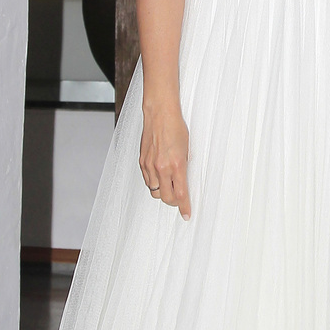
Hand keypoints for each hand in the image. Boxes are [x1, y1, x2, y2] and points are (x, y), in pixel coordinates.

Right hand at [140, 101, 190, 218]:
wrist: (159, 114)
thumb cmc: (176, 128)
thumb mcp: (187, 150)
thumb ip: (183, 168)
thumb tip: (183, 181)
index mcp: (176, 165)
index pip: (180, 194)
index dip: (184, 207)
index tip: (187, 214)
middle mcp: (161, 168)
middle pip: (165, 198)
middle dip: (173, 202)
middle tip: (179, 200)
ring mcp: (149, 165)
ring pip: (154, 191)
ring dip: (162, 193)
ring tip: (169, 187)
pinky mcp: (142, 162)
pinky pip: (147, 181)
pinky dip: (153, 183)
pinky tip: (159, 178)